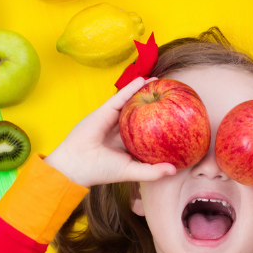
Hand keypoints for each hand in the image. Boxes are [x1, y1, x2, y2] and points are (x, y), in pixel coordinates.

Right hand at [44, 78, 176, 187]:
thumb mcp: (131, 171)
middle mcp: (120, 131)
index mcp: (126, 145)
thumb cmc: (102, 170)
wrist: (77, 164)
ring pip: (130, 103)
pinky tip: (144, 80)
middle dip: (153, 106)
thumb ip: (152, 172)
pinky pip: (120, 97)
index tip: (175, 119)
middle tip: (170, 97)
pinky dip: (131, 88)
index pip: (145, 133)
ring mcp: (112, 120)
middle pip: (139, 115)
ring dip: (144, 92)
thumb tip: (175, 170)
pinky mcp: (105, 111)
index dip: (159, 126)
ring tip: (160, 82)